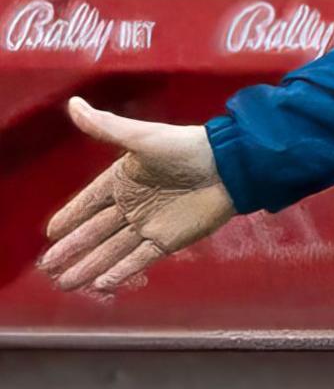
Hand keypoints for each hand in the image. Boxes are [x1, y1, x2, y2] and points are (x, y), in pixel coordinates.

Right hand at [39, 97, 236, 292]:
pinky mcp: (169, 240)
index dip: (70, 217)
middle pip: (95, 232)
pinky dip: (121, 272)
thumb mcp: (142, 137)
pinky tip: (100, 284)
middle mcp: (133, 206)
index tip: (51, 234)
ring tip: (65, 283)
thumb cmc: (186, 148)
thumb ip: (106, 127)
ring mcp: (150, 224)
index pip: (89, 203)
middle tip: (47, 267)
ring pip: (112, 250)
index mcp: (124, 181)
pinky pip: (139, 259)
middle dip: (72, 250)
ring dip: (89, 266)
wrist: (230, 167)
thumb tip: (73, 104)